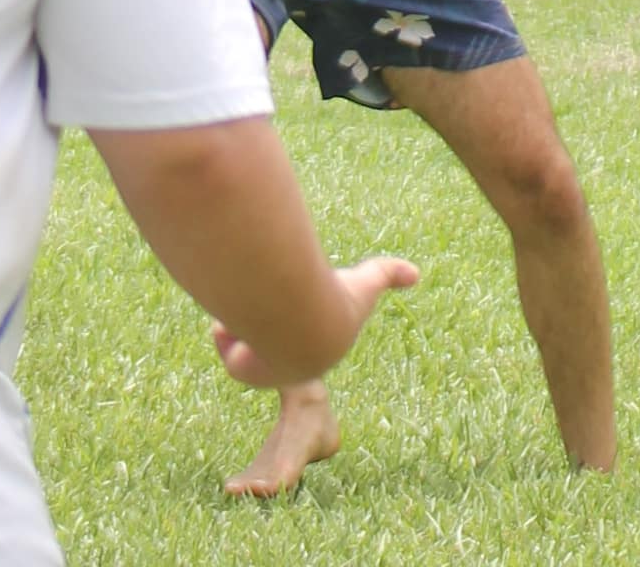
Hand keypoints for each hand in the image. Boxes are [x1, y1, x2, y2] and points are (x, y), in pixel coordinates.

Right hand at [213, 254, 419, 387]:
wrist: (307, 325)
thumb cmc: (340, 302)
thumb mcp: (370, 280)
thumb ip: (390, 273)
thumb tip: (415, 273)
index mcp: (315, 344)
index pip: (301, 327)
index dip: (299, 310)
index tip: (299, 302)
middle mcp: (287, 359)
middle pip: (269, 324)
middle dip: (269, 305)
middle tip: (272, 291)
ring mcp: (263, 365)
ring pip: (244, 324)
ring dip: (250, 308)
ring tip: (263, 299)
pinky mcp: (239, 365)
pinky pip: (224, 332)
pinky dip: (228, 321)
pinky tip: (241, 314)